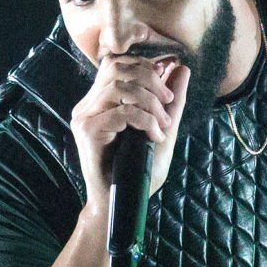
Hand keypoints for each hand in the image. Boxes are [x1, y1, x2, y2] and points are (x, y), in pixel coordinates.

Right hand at [71, 53, 190, 212]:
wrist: (121, 203)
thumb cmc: (139, 171)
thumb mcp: (162, 130)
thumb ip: (171, 101)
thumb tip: (181, 68)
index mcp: (102, 100)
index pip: (119, 63)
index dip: (146, 66)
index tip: (169, 88)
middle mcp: (89, 105)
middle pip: (118, 67)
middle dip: (151, 79)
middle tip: (169, 101)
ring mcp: (85, 116)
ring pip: (120, 87)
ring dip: (150, 102)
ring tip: (163, 124)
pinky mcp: (87, 131)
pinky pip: (121, 112)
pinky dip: (145, 121)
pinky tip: (154, 137)